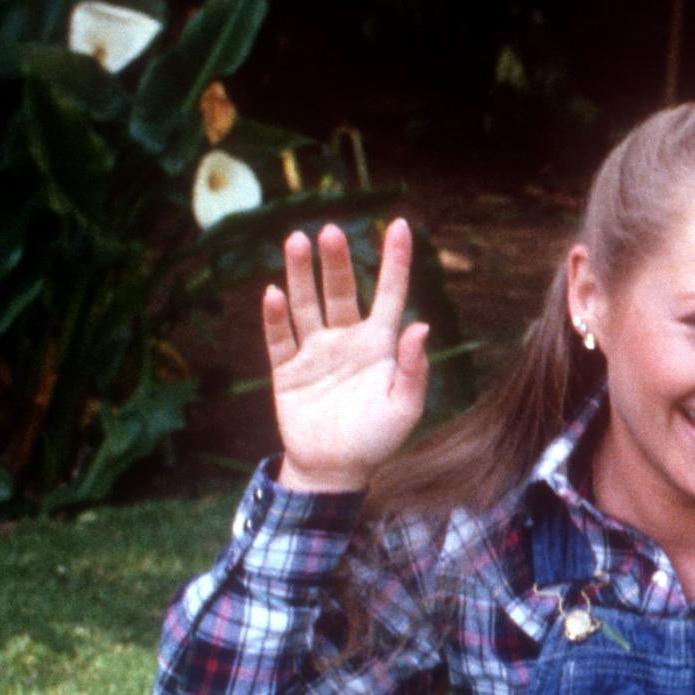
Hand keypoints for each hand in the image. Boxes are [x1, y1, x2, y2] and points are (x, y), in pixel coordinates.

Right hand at [264, 220, 431, 495]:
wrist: (334, 470)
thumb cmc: (376, 439)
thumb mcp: (405, 408)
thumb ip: (414, 369)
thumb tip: (421, 326)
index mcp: (379, 345)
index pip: (389, 293)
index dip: (395, 261)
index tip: (401, 224)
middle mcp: (346, 339)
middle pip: (340, 291)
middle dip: (335, 261)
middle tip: (330, 231)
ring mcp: (314, 351)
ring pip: (306, 304)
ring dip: (300, 274)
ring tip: (296, 240)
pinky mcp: (287, 370)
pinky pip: (280, 338)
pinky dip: (276, 317)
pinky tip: (273, 293)